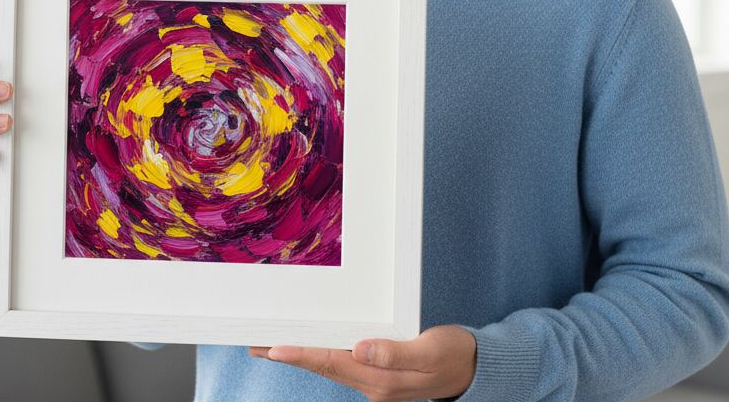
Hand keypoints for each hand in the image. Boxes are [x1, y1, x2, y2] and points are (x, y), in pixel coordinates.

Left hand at [249, 324, 476, 401]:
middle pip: (322, 366)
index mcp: (381, 379)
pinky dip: (320, 353)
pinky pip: (341, 362)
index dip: (302, 354)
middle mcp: (372, 383)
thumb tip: (362, 348)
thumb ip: (397, 352)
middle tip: (254, 344)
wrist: (474, 369)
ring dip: (300, 355)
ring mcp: (374, 380)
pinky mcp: (378, 372)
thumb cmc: (454, 355)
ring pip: (328, 365)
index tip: (273, 348)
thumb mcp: (431, 351)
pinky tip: (310, 345)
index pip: (332, 363)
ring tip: (269, 346)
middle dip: (288, 356)